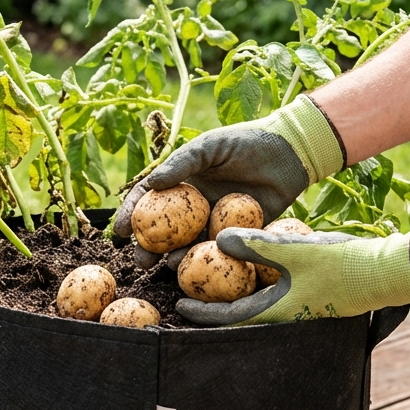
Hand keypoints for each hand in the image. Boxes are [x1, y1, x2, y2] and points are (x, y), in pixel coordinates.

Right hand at [115, 95, 344, 266]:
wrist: (289, 153)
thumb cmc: (246, 142)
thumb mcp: (209, 146)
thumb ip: (182, 163)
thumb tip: (152, 183)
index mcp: (182, 182)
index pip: (149, 201)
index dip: (132, 215)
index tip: (120, 231)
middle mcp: (195, 206)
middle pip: (164, 231)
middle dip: (148, 248)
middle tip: (139, 261)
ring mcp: (215, 222)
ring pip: (188, 245)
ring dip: (175, 258)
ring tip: (167, 266)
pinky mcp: (238, 234)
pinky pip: (218, 250)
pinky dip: (206, 260)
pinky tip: (198, 267)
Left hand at [176, 228, 409, 325]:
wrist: (384, 270)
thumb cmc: (341, 265)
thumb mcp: (294, 250)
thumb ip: (256, 245)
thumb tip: (218, 240)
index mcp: (275, 312)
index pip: (228, 318)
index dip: (201, 312)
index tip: (179, 304)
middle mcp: (282, 312)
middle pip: (236, 310)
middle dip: (212, 301)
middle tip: (187, 287)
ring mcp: (296, 302)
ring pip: (254, 298)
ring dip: (231, 288)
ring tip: (211, 273)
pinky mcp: (307, 290)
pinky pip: (271, 287)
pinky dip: (255, 277)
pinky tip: (247, 262)